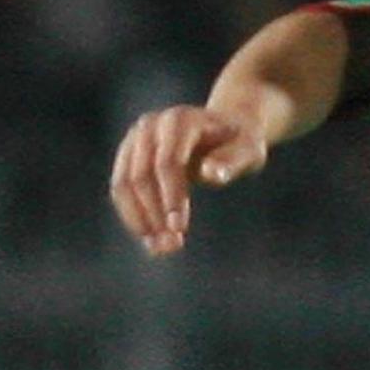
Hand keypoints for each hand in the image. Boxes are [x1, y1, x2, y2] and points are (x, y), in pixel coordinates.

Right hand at [109, 104, 269, 255]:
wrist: (223, 129)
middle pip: (141, 176)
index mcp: (180, 121)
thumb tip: (212, 173)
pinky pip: (121, 189)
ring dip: (138, 220)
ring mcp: (134, 140)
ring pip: (123, 185)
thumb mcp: (249, 150)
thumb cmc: (240, 143)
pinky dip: (134, 216)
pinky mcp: (128, 156)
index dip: (171, 197)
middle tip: (173, 245)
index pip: (167, 163)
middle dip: (154, 214)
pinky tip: (151, 240)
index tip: (180, 228)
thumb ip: (232, 161)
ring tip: (161, 248)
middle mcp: (150, 127)